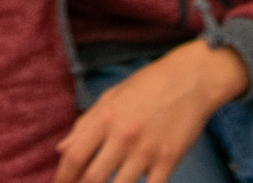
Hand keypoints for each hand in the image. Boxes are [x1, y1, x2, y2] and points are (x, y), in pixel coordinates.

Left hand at [53, 41, 248, 182]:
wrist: (190, 79)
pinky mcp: (168, 161)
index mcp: (106, 116)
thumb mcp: (112, 97)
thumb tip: (62, 148)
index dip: (63, 177)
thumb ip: (86, 123)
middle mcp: (123, 134)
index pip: (74, 155)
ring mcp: (146, 150)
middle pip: (92, 178)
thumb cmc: (148, 85)